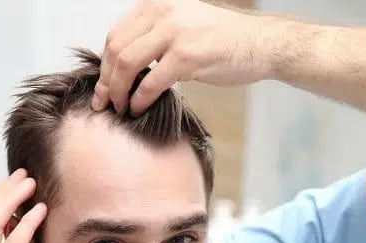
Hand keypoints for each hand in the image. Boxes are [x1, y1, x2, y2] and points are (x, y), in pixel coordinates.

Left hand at [93, 0, 271, 115]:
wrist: (261, 43)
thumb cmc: (225, 40)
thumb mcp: (184, 24)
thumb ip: (155, 36)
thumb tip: (127, 64)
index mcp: (157, 4)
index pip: (116, 35)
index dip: (105, 65)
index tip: (103, 86)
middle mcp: (162, 12)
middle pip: (116, 49)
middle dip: (107, 80)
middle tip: (105, 103)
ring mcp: (175, 33)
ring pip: (128, 64)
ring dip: (119, 91)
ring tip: (121, 107)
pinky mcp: (187, 55)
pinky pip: (151, 81)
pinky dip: (140, 99)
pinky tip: (139, 108)